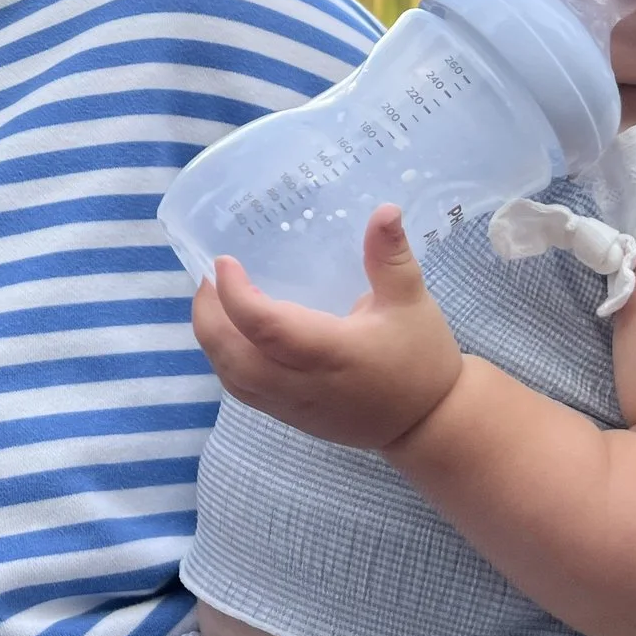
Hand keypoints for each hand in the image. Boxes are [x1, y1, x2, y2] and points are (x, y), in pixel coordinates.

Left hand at [191, 206, 462, 450]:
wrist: (427, 425)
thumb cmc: (419, 360)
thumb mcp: (411, 302)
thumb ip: (390, 257)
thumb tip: (385, 210)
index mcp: (330, 352)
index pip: (266, 327)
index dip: (235, 295)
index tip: (223, 261)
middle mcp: (301, 383)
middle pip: (233, 356)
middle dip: (208, 314)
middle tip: (208, 276)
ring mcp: (290, 405)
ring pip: (231, 377)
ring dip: (211, 338)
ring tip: (212, 299)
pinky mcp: (288, 416)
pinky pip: (241, 390)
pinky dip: (224, 359)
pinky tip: (228, 332)